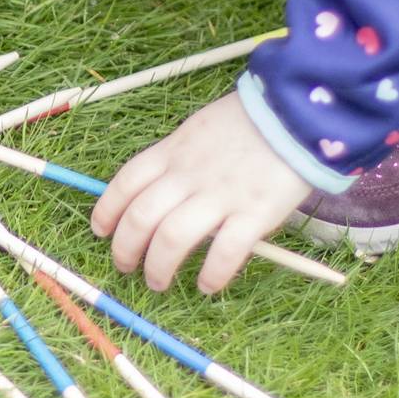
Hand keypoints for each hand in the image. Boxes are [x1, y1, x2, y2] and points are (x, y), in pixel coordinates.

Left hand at [90, 90, 309, 295]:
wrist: (297, 112)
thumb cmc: (250, 121)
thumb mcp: (200, 129)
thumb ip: (178, 159)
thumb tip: (158, 192)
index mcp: (172, 151)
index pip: (125, 184)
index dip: (107, 211)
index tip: (101, 231)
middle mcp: (188, 175)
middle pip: (141, 218)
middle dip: (125, 249)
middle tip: (126, 267)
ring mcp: (220, 195)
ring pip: (172, 239)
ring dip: (158, 268)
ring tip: (157, 282)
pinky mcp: (254, 213)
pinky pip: (225, 252)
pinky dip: (211, 275)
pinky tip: (207, 286)